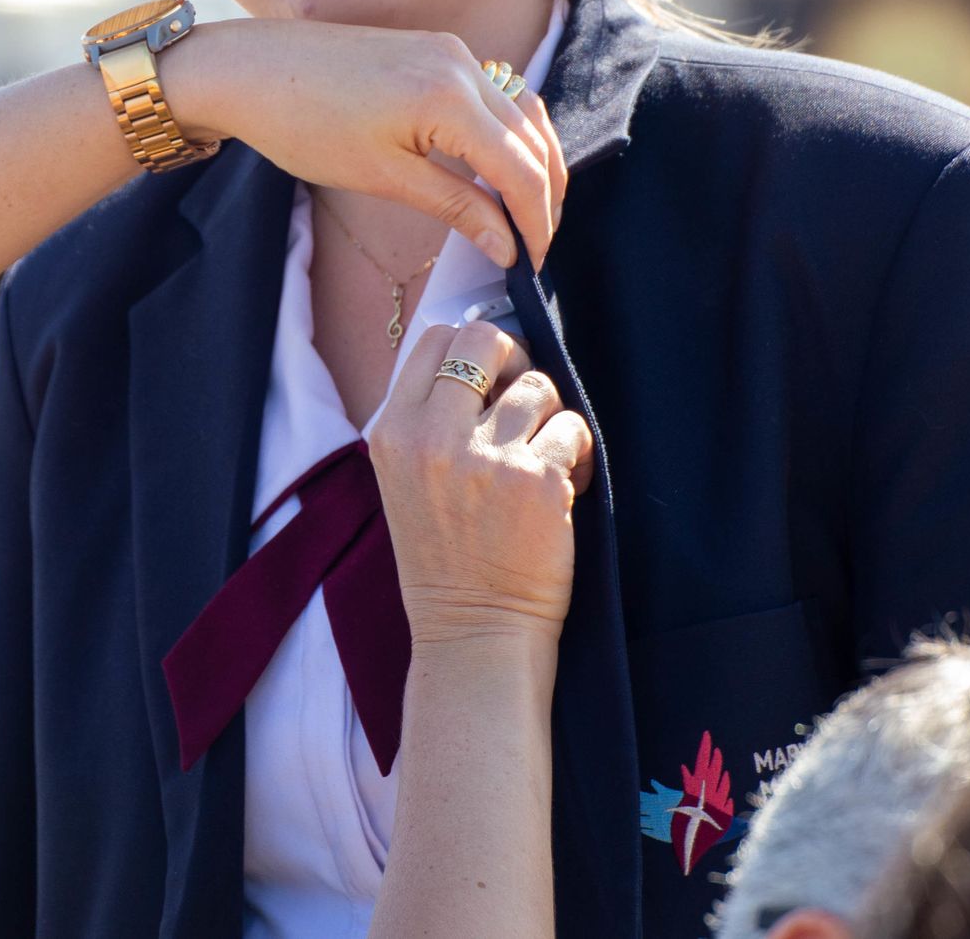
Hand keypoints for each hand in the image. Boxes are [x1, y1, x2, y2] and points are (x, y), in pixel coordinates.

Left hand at [165, 20, 568, 270]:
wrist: (248, 69)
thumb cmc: (303, 125)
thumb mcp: (382, 176)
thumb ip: (455, 206)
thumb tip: (507, 245)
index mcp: (450, 98)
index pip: (520, 169)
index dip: (535, 221)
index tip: (533, 263)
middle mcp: (462, 64)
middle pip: (532, 138)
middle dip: (543, 195)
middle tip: (535, 245)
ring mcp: (450, 50)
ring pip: (520, 112)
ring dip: (531, 161)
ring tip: (525, 212)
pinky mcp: (434, 48)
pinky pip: (493, 94)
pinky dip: (507, 133)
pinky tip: (497, 167)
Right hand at [368, 323, 595, 653]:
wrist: (474, 631)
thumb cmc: (446, 555)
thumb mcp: (407, 477)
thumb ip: (431, 418)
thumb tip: (487, 360)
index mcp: (393, 432)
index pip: (433, 339)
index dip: (470, 349)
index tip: (488, 382)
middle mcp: (433, 438)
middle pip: (485, 340)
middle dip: (514, 362)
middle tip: (521, 403)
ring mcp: (487, 459)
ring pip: (539, 386)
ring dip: (550, 415)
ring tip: (541, 456)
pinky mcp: (539, 483)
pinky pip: (574, 428)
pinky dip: (577, 452)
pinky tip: (563, 484)